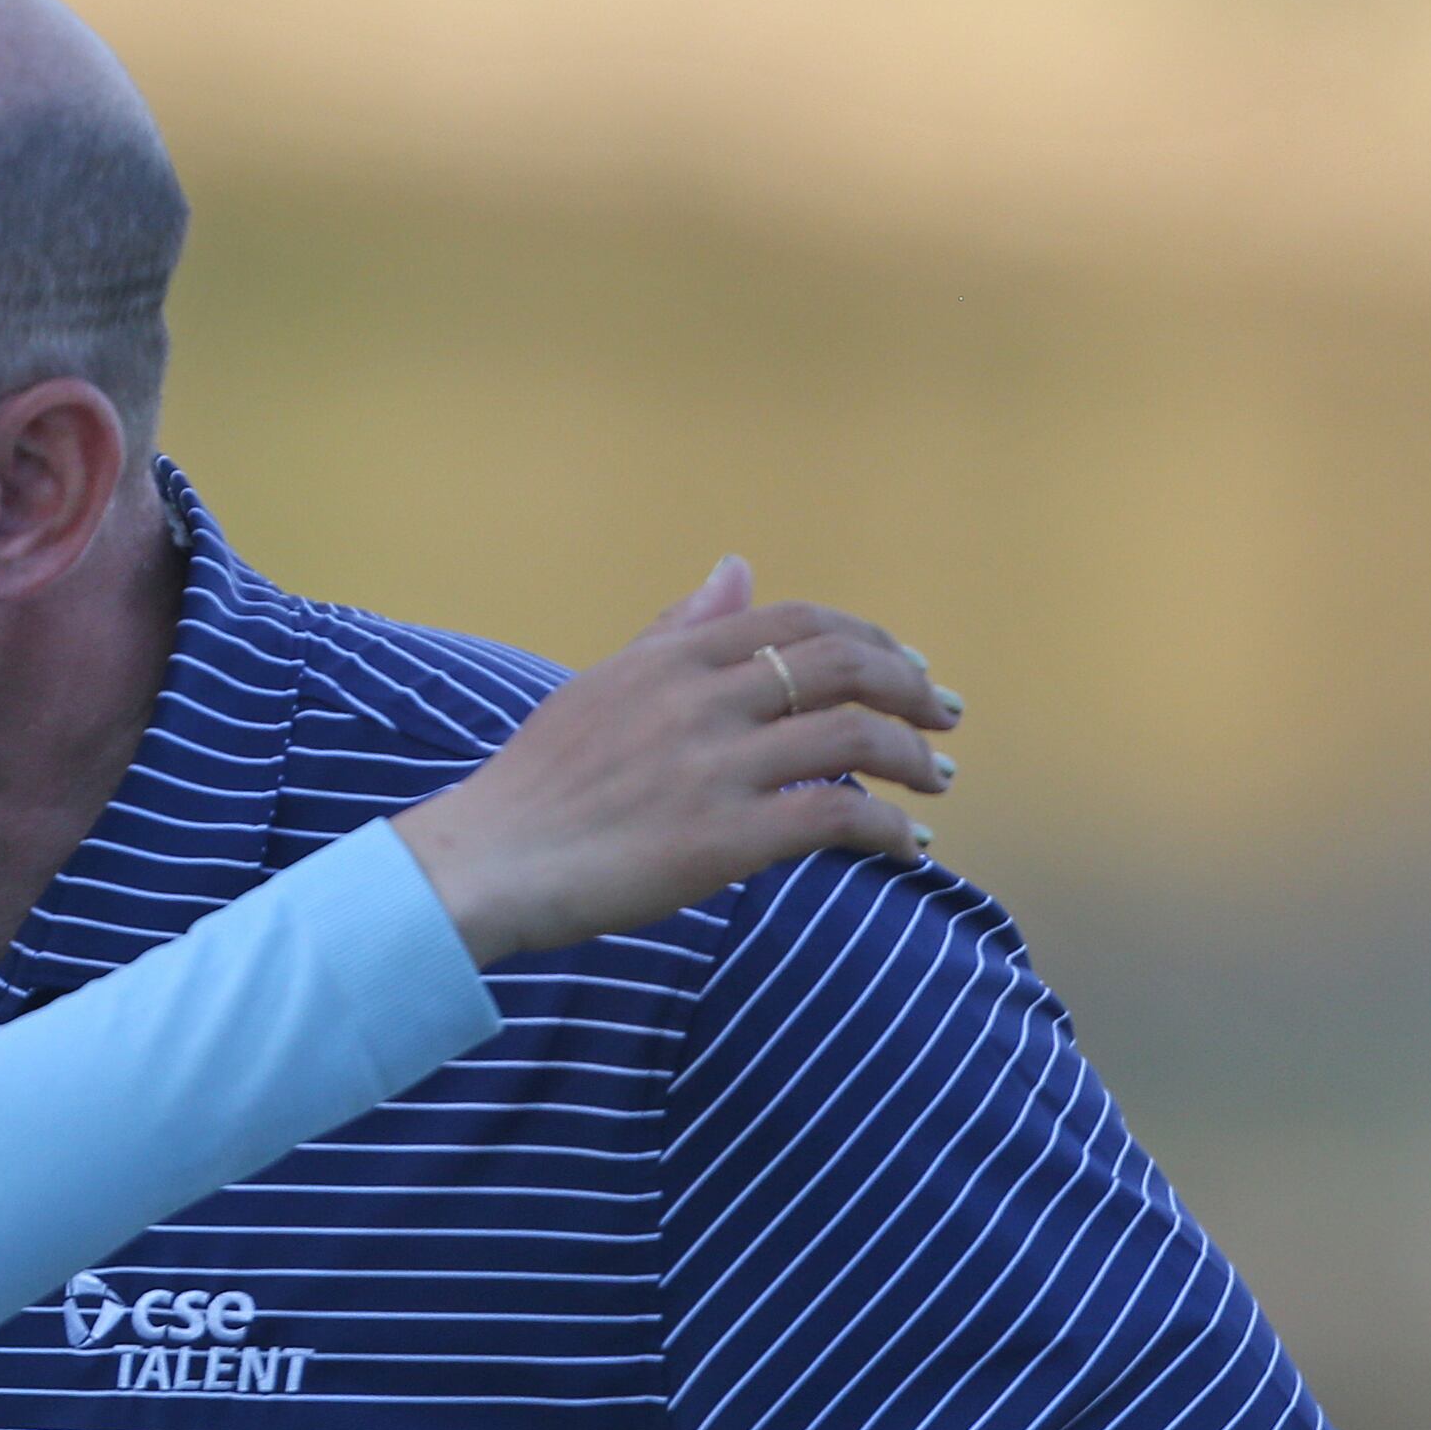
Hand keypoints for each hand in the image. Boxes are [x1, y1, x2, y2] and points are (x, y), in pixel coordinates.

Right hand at [397, 556, 961, 963]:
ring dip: (915, 758)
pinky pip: (836, 819)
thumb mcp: (602, 686)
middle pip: (841, 666)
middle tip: (945, 717)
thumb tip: (735, 567)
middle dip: (910, 687)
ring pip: (853, 738)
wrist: (486, 862)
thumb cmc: (537, 784)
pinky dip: (889, 829)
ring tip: (939, 782)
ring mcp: (713, 767)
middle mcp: (698, 700)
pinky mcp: (723, 838)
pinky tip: (909, 845)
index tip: (907, 668)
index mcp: (671, 660)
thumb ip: (675, 631)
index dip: (871, 639)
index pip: (798, 622)